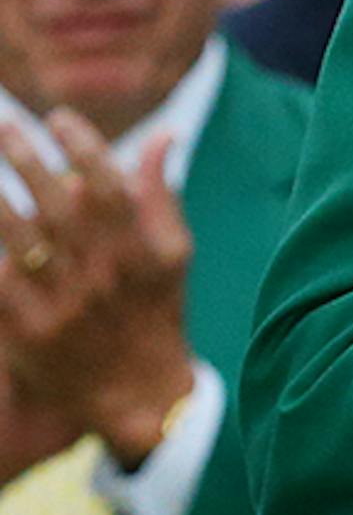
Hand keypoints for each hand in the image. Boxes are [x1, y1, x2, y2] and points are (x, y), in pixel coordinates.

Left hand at [0, 115, 195, 470]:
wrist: (136, 395)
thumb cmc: (157, 315)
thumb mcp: (174, 256)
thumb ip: (161, 195)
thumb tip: (160, 137)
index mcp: (139, 252)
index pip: (111, 185)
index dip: (85, 146)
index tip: (60, 118)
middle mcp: (100, 274)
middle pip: (59, 204)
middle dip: (30, 159)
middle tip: (8, 126)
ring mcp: (62, 305)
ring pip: (19, 239)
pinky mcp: (27, 333)